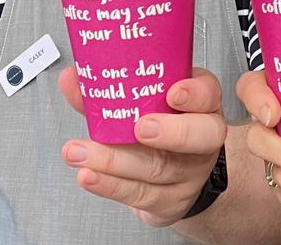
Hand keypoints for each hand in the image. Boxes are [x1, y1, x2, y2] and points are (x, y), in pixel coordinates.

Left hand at [57, 67, 227, 226]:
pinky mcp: (169, 201)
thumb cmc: (161, 128)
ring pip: (159, 168)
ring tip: (79, 152)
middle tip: (140, 127)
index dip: (194, 94)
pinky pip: (140, 194)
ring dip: (114, 160)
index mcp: (201, 106)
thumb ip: (112, 91)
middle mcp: (202, 140)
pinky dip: (110, 185)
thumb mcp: (147, 103)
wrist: (176, 177)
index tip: (173, 92)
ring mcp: (189, 174)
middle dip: (171, 132)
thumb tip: (72, 78)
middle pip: (200, 136)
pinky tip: (88, 176)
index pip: (208, 95)